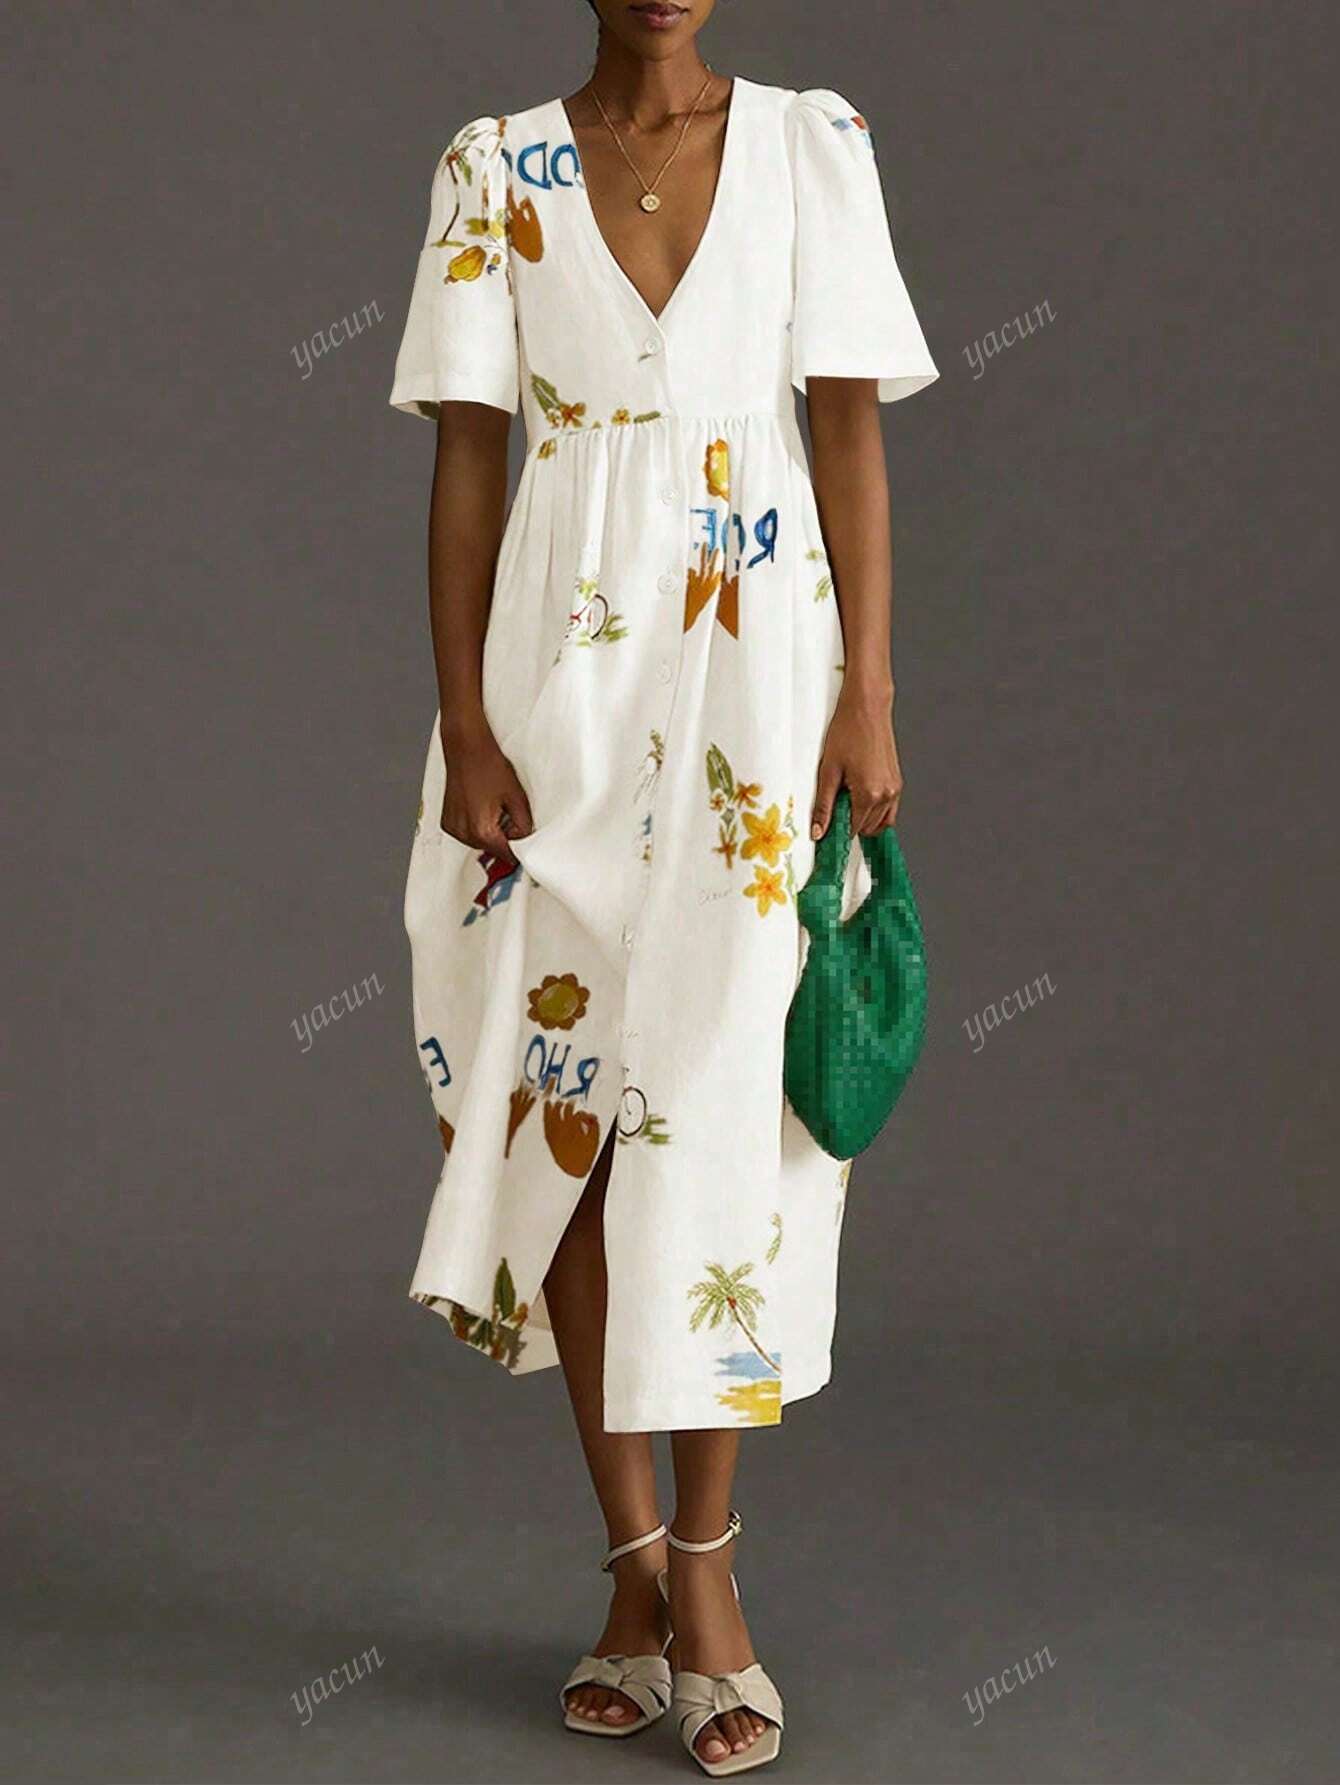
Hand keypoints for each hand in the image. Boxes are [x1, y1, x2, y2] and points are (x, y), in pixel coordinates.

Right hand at [439, 716, 533, 868]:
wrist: (466, 747)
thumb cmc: (488, 765)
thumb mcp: (516, 797)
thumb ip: (524, 825)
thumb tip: (526, 841)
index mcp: (481, 830)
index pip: (506, 855)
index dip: (519, 850)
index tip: (524, 847)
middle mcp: (463, 832)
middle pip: (492, 850)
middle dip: (504, 837)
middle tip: (508, 812)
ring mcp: (453, 827)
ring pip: (480, 842)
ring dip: (490, 832)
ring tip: (493, 805)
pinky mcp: (448, 821)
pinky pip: (467, 833)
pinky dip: (477, 825)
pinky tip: (481, 805)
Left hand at [811, 687, 903, 838]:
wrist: (867, 707)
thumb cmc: (848, 731)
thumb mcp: (828, 770)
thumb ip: (823, 805)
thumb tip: (818, 831)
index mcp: (869, 794)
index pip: (853, 829)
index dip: (837, 832)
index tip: (825, 833)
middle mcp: (887, 794)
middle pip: (867, 829)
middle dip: (850, 825)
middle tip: (833, 811)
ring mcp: (895, 789)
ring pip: (881, 822)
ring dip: (864, 821)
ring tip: (845, 803)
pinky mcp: (897, 782)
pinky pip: (889, 810)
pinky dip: (875, 812)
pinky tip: (858, 799)